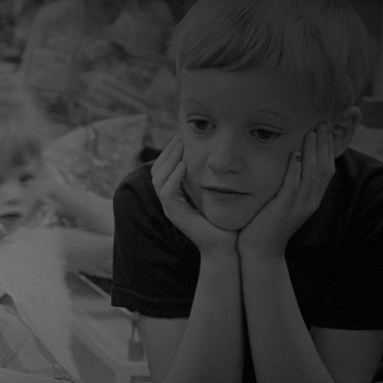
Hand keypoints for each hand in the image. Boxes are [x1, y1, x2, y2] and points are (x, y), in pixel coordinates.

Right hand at [151, 138, 234, 254]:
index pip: (164, 168)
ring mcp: (170, 208)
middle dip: (167, 152)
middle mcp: (169, 201)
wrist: (226, 246)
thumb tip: (219, 157)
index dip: (171, 151)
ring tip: (180, 147)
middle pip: (156, 170)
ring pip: (157, 179)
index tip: (182, 136)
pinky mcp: (174, 215)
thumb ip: (211, 178)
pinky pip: (166, 193)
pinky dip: (173, 177)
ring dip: (168, 160)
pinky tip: (183, 166)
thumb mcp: (216, 193)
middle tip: (180, 136)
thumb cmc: (225, 221)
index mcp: (176, 195)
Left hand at [239, 124, 333, 260]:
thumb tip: (289, 165)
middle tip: (323, 124)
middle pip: (324, 169)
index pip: (326, 171)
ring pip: (312, 175)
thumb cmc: (266, 226)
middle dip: (324, 145)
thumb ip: (289, 187)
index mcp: (311, 200)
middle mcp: (309, 202)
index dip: (327, 150)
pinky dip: (296, 170)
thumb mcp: (283, 204)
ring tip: (312, 132)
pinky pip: (293, 186)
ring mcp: (298, 206)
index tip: (324, 131)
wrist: (260, 253)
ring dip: (313, 152)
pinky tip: (295, 155)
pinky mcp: (284, 209)